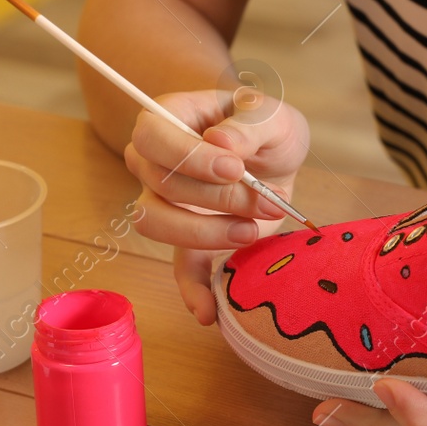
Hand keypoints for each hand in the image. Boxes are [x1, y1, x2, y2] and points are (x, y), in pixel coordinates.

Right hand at [124, 89, 309, 324]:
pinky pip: (178, 268)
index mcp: (169, 118)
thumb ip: (251, 123)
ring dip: (208, 233)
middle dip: (220, 199)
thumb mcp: (271, 113)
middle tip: (269, 197)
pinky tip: (209, 311)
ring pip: (157, 224)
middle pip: (160, 185)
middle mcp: (154, 162)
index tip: (234, 168)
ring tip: (253, 230)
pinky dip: (192, 291)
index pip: (151, 136)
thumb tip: (222, 142)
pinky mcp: (189, 239)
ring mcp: (165, 203)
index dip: (189, 157)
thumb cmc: (266, 127)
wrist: (275, 155)